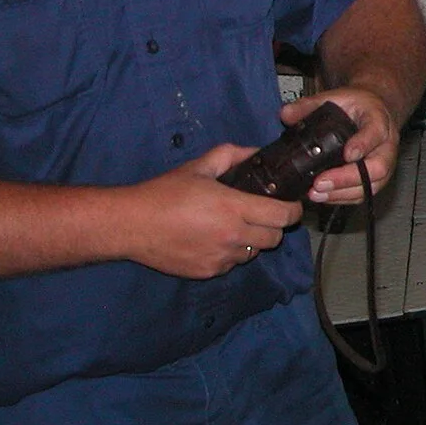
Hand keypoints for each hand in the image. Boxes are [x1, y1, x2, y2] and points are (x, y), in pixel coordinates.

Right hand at [121, 144, 304, 278]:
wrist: (132, 225)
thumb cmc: (164, 193)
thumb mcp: (199, 167)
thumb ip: (231, 156)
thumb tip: (255, 153)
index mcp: (234, 208)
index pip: (284, 216)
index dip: (293, 210)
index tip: (290, 204)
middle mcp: (233, 236)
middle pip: (275, 238)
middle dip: (273, 226)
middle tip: (259, 215)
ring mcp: (221, 257)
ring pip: (253, 252)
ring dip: (250, 241)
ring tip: (230, 227)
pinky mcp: (208, 272)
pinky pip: (231, 264)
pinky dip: (229, 254)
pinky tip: (211, 240)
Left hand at [283, 87, 400, 204]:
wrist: (376, 110)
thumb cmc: (358, 106)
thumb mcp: (336, 96)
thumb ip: (310, 105)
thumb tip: (286, 115)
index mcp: (377, 119)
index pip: (376, 132)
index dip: (363, 145)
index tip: (347, 154)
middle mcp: (386, 145)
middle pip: (378, 167)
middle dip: (348, 178)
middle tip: (321, 182)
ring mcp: (384, 163)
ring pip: (373, 185)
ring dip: (344, 193)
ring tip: (317, 194)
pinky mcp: (377, 178)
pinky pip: (365, 193)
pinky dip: (344, 198)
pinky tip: (324, 196)